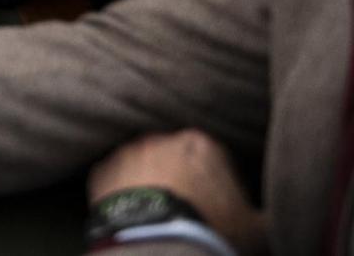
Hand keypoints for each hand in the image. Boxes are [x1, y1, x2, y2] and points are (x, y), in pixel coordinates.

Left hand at [88, 131, 266, 255]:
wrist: (159, 242)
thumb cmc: (214, 230)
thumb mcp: (259, 228)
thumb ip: (270, 213)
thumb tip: (281, 214)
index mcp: (202, 144)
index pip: (213, 158)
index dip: (217, 185)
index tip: (218, 207)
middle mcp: (160, 138)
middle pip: (173, 159)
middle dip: (179, 180)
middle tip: (186, 210)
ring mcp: (126, 152)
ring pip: (141, 167)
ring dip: (148, 184)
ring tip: (158, 215)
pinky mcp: (100, 171)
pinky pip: (113, 181)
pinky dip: (122, 194)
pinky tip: (134, 216)